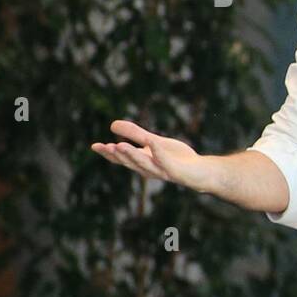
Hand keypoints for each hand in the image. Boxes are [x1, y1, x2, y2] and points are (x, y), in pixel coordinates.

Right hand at [90, 120, 213, 192]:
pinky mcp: (176, 171)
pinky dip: (158, 152)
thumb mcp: (153, 142)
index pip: (122, 159)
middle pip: (130, 162)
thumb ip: (135, 134)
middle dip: (117, 155)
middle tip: (104, 146)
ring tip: (120, 145)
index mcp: (142, 162)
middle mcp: (149, 169)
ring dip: (132, 155)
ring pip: (144, 164)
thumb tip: (112, 124)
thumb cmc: (177, 158)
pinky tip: (153, 142)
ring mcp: (162, 171)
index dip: (108, 153)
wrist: (201, 171)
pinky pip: (166, 162)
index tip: (94, 146)